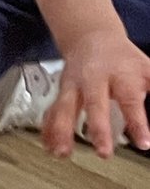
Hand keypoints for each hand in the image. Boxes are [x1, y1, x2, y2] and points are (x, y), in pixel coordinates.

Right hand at [43, 29, 149, 158]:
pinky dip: (49, 128)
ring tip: (63, 152)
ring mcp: (74, 85)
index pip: (129, 99)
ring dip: (62, 130)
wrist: (91, 36)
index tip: (144, 143)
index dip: (137, 122)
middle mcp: (94, 79)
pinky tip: (49, 146)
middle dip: (97, 128)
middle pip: (94, 103)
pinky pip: (52, 111)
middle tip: (104, 152)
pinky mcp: (61, 91)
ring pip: (65, 107)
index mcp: (120, 75)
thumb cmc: (124, 59)